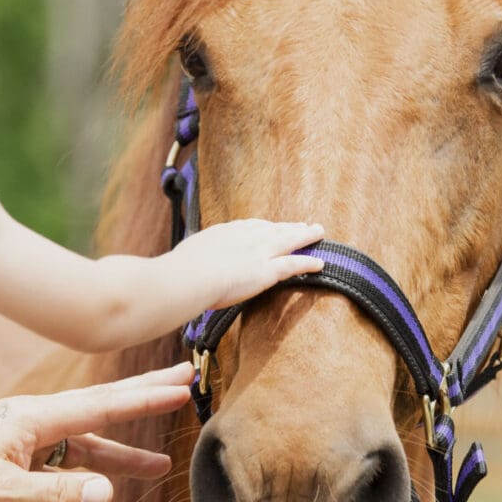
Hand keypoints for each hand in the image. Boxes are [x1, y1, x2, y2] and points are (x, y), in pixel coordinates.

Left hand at [0, 364, 184, 501]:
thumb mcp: (1, 494)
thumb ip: (56, 495)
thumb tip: (107, 494)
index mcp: (32, 419)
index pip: (101, 405)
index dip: (144, 398)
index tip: (180, 385)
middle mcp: (33, 424)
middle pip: (99, 412)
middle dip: (141, 401)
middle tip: (183, 384)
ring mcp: (25, 445)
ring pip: (83, 450)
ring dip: (118, 460)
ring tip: (158, 468)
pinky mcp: (15, 467)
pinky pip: (59, 479)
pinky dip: (80, 498)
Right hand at [170, 219, 324, 309]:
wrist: (188, 277)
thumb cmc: (181, 270)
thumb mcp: (187, 255)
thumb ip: (195, 257)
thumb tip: (187, 264)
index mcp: (226, 232)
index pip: (251, 226)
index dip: (266, 226)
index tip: (273, 226)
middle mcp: (245, 237)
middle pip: (274, 228)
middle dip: (289, 226)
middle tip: (304, 224)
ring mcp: (258, 252)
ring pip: (288, 240)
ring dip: (305, 235)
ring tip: (319, 232)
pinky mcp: (266, 271)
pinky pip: (293, 265)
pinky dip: (308, 262)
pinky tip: (321, 263)